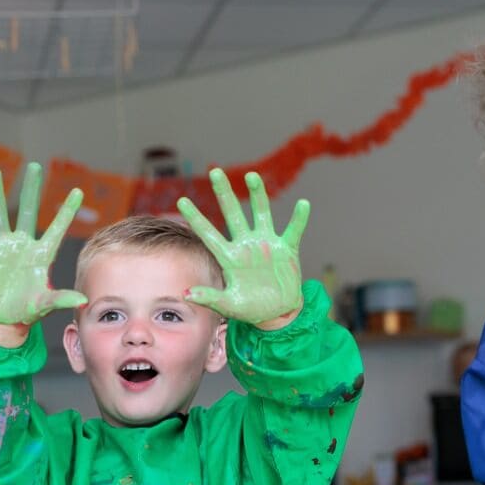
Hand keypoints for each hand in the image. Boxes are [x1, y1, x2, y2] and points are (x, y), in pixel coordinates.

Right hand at [0, 162, 86, 335]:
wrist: (3, 319)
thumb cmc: (27, 310)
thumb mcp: (44, 304)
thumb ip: (60, 299)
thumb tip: (82, 301)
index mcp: (40, 255)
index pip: (56, 229)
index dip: (66, 211)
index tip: (78, 191)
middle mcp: (21, 245)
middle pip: (27, 212)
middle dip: (31, 190)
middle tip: (34, 167)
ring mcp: (1, 249)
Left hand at [176, 169, 306, 328]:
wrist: (277, 312)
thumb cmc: (250, 308)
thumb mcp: (228, 305)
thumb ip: (210, 298)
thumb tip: (186, 294)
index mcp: (229, 257)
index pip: (208, 233)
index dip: (196, 218)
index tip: (182, 200)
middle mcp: (245, 245)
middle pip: (233, 214)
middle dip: (224, 193)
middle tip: (215, 171)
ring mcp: (266, 244)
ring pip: (261, 213)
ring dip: (258, 195)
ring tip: (252, 176)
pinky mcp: (286, 249)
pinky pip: (293, 230)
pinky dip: (298, 219)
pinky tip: (303, 204)